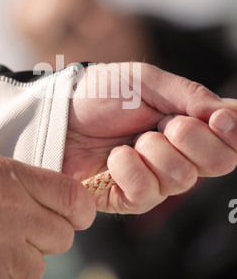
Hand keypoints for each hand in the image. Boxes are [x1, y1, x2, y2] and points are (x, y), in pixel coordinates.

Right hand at [0, 154, 95, 278]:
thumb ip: (24, 183)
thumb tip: (69, 203)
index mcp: (5, 177)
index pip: (73, 197)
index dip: (78, 210)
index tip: (76, 216)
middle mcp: (7, 212)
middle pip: (62, 237)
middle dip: (42, 237)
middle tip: (9, 231)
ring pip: (37, 267)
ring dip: (16, 263)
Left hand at [64, 62, 236, 213]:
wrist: (59, 111)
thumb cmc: (102, 92)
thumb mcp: (147, 81)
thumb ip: (190, 95)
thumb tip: (228, 116)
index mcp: (190, 124)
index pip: (232, 140)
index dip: (233, 133)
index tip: (217, 119)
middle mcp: (179, 154)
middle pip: (219, 163)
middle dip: (192, 139)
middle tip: (163, 123)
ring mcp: (155, 178)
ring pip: (182, 179)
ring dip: (155, 151)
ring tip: (131, 138)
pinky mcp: (128, 197)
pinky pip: (146, 193)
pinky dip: (130, 169)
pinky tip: (115, 157)